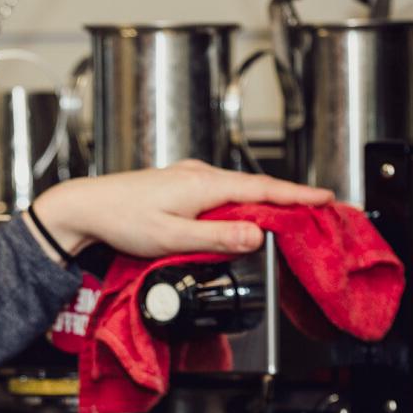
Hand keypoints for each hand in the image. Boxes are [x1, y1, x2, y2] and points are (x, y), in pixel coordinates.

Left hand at [24, 160, 333, 261]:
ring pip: (239, 189)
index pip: (263, 190)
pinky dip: (242, 201)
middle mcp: (200, 174)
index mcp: (203, 184)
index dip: (298, 195)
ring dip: (266, 200)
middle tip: (319, 209)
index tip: (326, 198)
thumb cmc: (122, 220)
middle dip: (290, 198)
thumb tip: (256, 237)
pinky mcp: (181, 185)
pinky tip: (245, 215)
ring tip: (292, 214)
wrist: (87, 207)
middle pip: (256, 186)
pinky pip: (223, 192)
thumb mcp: (172, 238)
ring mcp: (190, 177)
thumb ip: (216, 239)